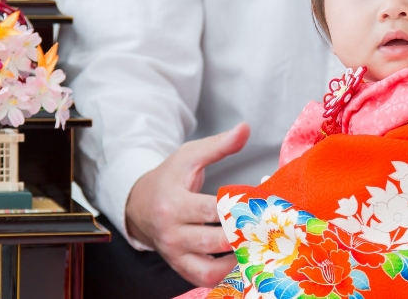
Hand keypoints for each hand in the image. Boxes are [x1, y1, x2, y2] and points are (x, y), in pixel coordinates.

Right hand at [125, 123, 250, 286]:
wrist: (139, 205)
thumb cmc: (168, 179)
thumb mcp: (188, 157)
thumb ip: (218, 145)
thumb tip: (245, 129)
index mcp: (173, 203)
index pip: (210, 209)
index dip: (239, 207)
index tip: (262, 203)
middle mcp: (171, 232)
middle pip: (212, 240)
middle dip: (243, 235)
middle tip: (268, 227)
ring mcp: (175, 253)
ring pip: (209, 269)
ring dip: (236, 261)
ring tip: (258, 246)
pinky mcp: (180, 267)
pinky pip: (204, 278)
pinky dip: (226, 274)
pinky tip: (243, 259)